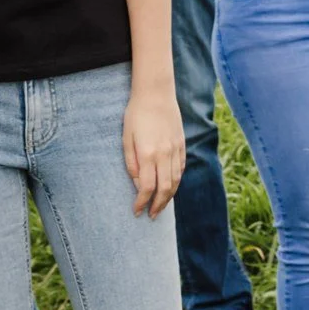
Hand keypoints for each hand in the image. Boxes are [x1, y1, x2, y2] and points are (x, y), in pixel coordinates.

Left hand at [122, 87, 184, 218]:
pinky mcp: (181, 143)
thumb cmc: (136, 114)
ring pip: (176, 181)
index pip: (147, 187)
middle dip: (158, 206)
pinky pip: (181, 168)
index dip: (142, 203)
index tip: (136, 211)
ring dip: (168, 197)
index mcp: (148, 154)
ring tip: (161, 206)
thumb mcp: (126, 138)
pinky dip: (176, 181)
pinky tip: (170, 187)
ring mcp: (175, 149)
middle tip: (151, 216)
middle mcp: (164, 154)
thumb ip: (132, 163)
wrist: (156, 93)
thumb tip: (138, 183)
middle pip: (165, 189)